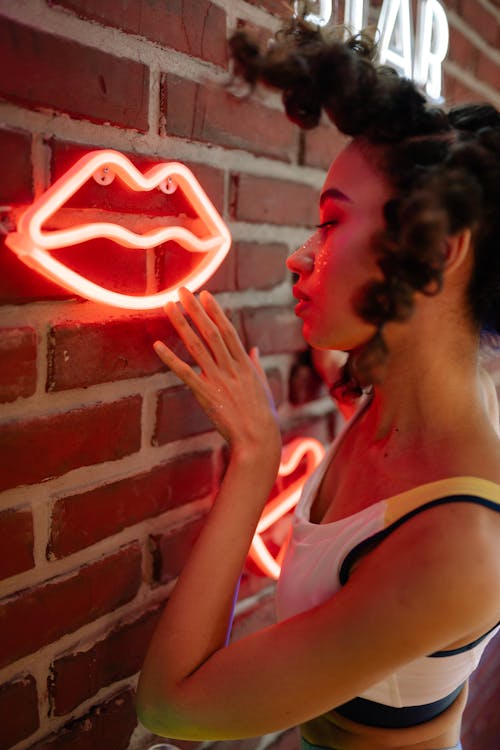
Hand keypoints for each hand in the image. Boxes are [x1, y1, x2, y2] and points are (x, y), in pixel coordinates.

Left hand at [154, 288, 280, 459]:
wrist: (259, 440)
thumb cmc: (263, 416)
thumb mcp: (262, 387)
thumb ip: (256, 366)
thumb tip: (254, 350)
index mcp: (245, 365)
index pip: (228, 332)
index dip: (215, 312)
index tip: (205, 295)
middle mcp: (231, 368)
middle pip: (211, 333)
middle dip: (196, 310)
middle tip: (183, 291)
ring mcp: (219, 381)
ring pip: (197, 347)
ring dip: (181, 325)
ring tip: (168, 306)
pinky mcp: (207, 395)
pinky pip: (186, 373)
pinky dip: (171, 359)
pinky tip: (157, 345)